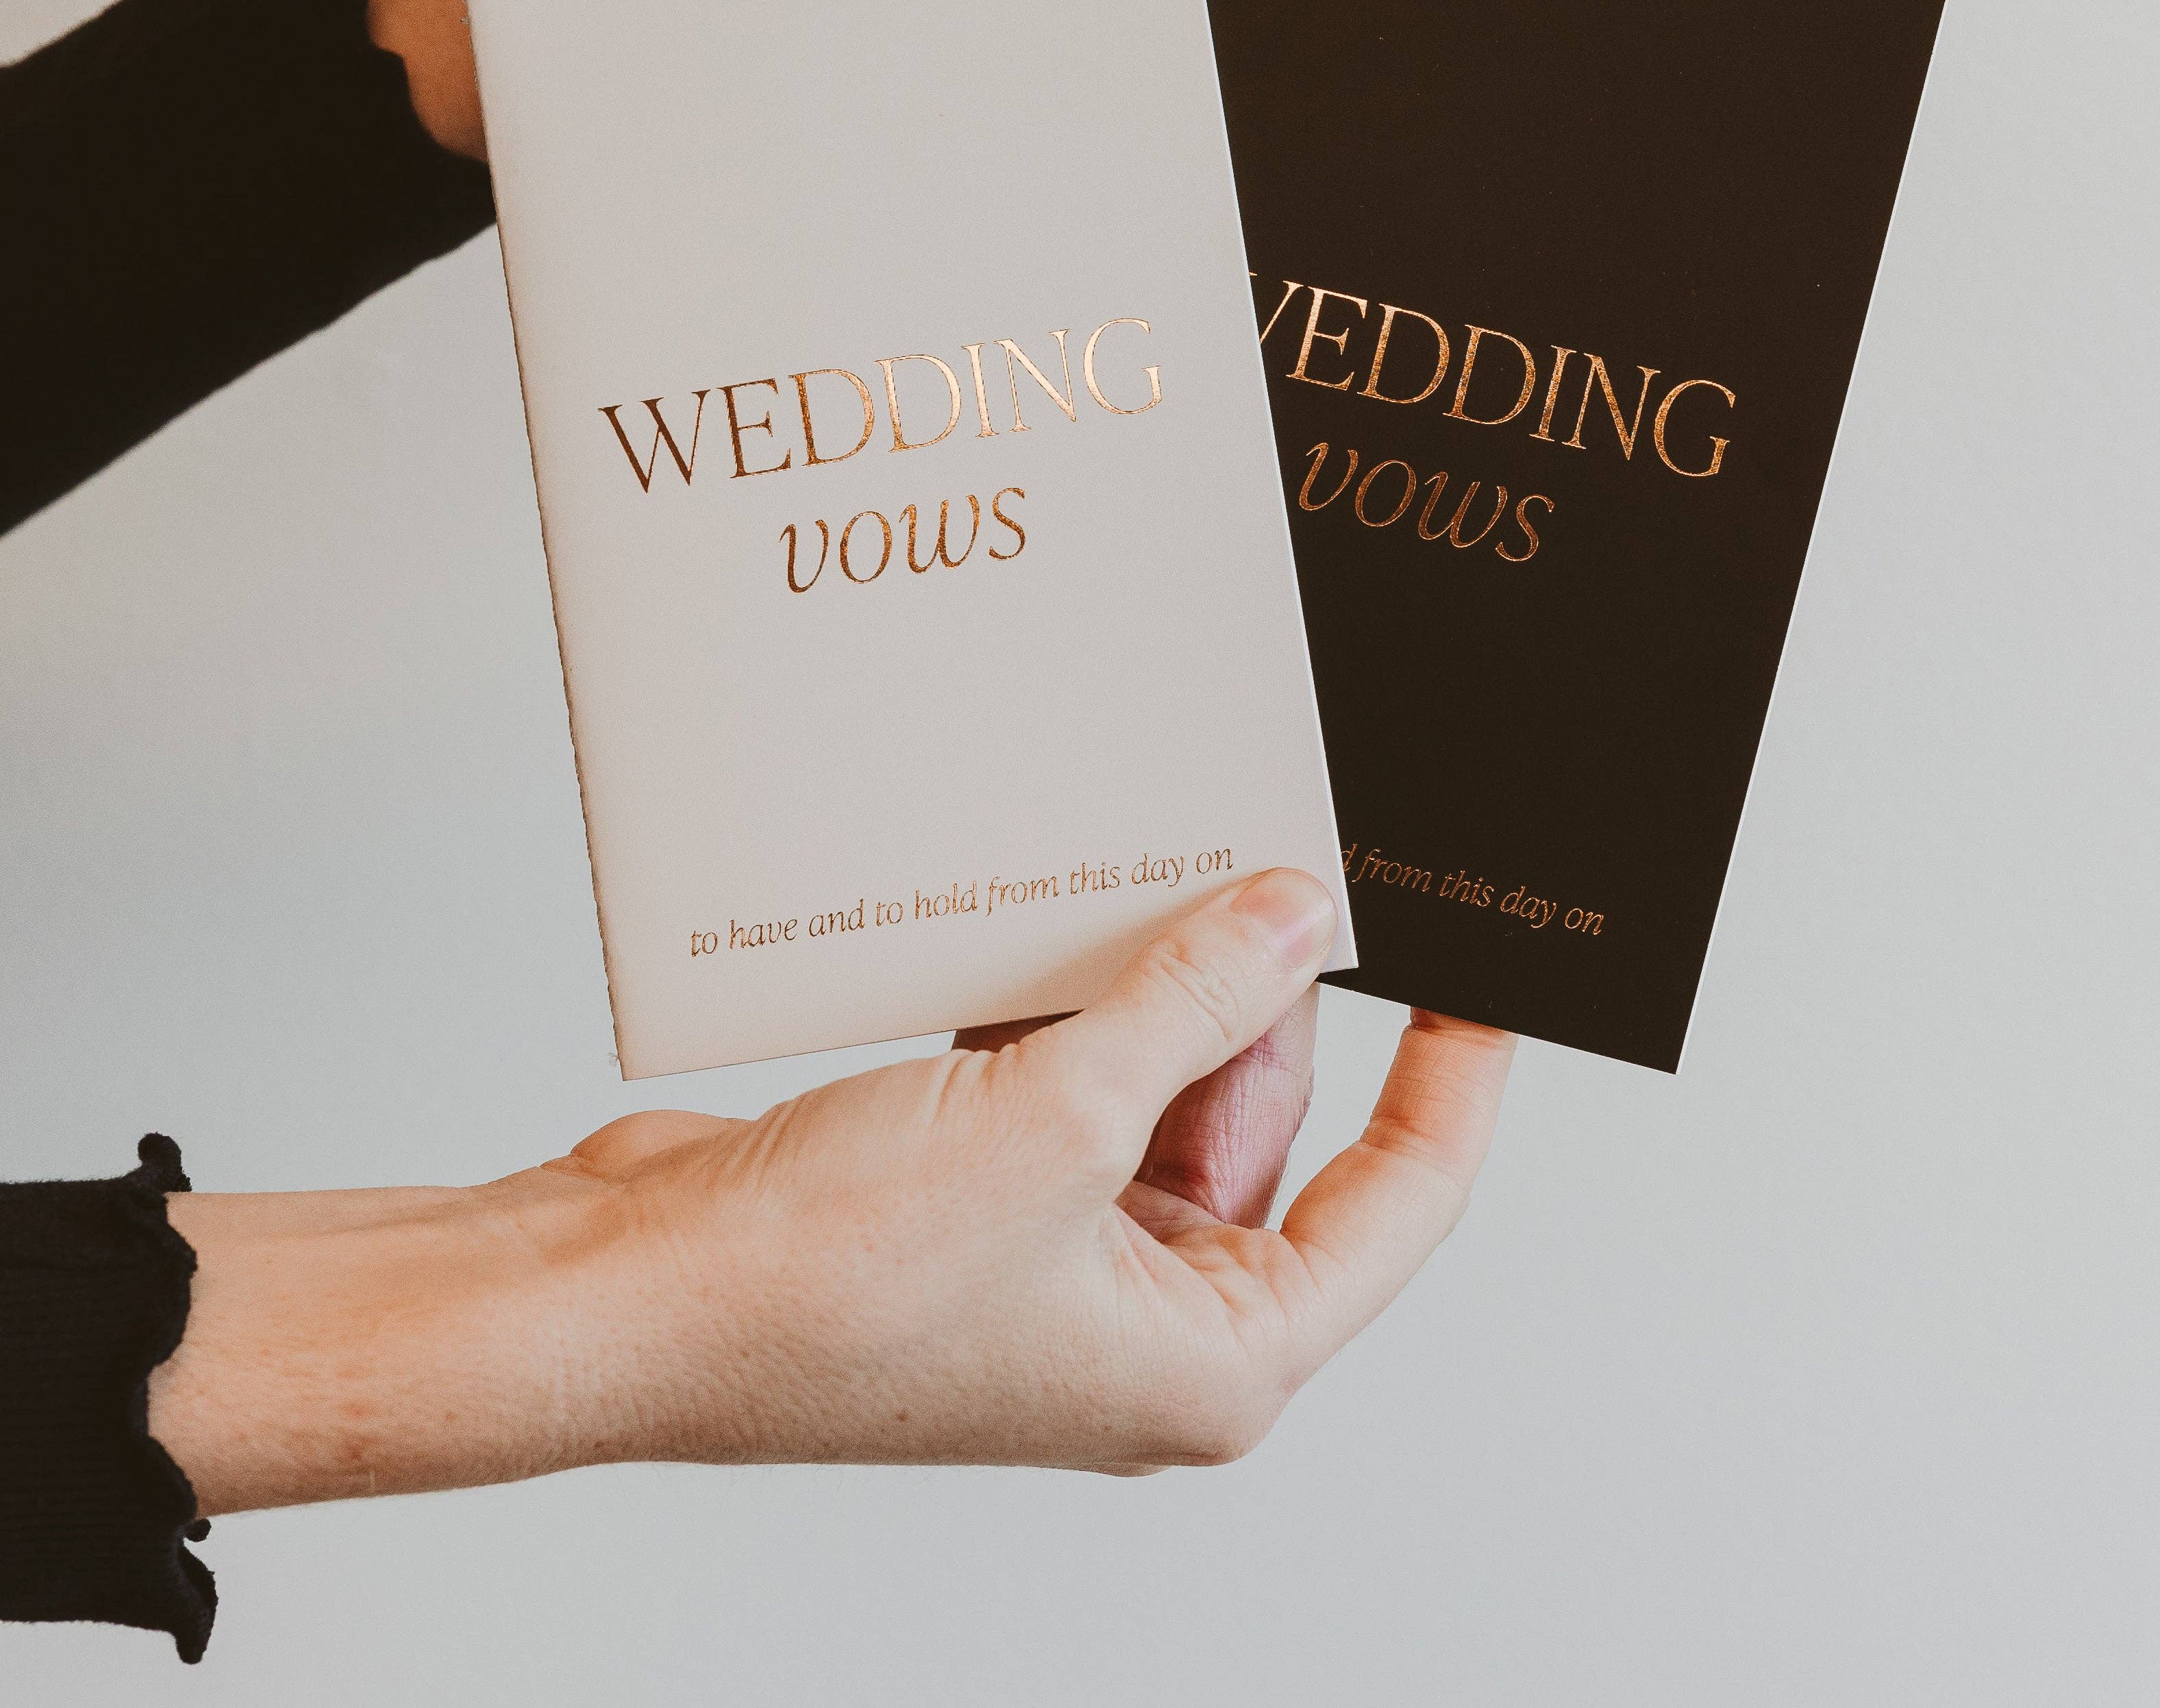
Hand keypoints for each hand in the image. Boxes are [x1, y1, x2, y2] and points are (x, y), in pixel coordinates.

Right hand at [151, 870, 1513, 1506]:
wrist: (619, 1301)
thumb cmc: (823, 1286)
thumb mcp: (1061, 1122)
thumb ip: (1196, 1005)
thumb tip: (1296, 918)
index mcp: (1212, 1358)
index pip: (1400, 1201)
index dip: (1453, 1078)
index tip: (1481, 971)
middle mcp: (1144, 1321)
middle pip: (1268, 1125)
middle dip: (1262, 994)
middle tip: (1273, 860)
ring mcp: (1053, 1261)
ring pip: (1160, 1088)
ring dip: (1153, 987)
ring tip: (1160, 868)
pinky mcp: (973, 1201)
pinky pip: (1065, 1080)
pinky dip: (1067, 1005)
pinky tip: (1052, 919)